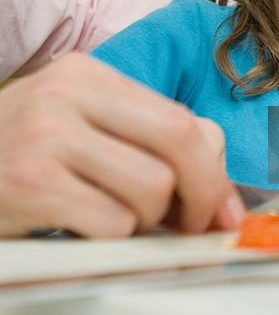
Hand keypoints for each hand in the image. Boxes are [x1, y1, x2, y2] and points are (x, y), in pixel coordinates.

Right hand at [0, 53, 245, 237]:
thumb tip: (216, 186)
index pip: (179, 118)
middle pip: (178, 142)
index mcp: (86, 75)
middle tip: (193, 225)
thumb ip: (140, 139)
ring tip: (113, 219)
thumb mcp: (75, 125)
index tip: (222, 206)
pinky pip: (112, 222)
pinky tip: (81, 228)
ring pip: (151, 187)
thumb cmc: (13, 155)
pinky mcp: (31, 184)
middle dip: (201, 195)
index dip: (214, 168)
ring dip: (145, 221)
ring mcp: (46, 138)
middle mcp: (68, 96)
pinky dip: (111, 239)